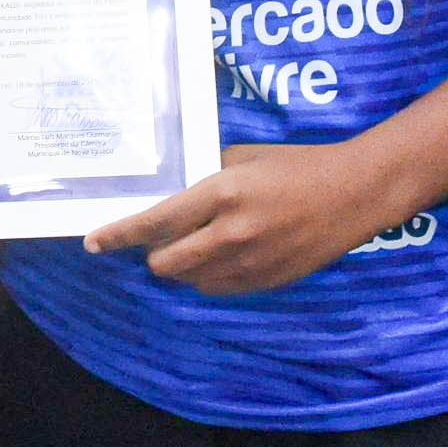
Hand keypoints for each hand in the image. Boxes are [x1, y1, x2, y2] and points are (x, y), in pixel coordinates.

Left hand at [89, 145, 396, 295]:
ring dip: (182, 266)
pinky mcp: (268, 282)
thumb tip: (171, 198)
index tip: (93, 243)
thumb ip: (204, 179)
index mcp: (223, 194)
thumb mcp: (243, 158)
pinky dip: (209, 276)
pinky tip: (221, 255)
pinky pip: (220, 288)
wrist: (354, 193)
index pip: (156, 223)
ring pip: (191, 280)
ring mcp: (251, 263)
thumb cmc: (296, 166)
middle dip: (153, 254)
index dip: (119, 236)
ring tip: (196, 243)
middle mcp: (232, 233)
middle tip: (159, 240)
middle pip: (166, 262)